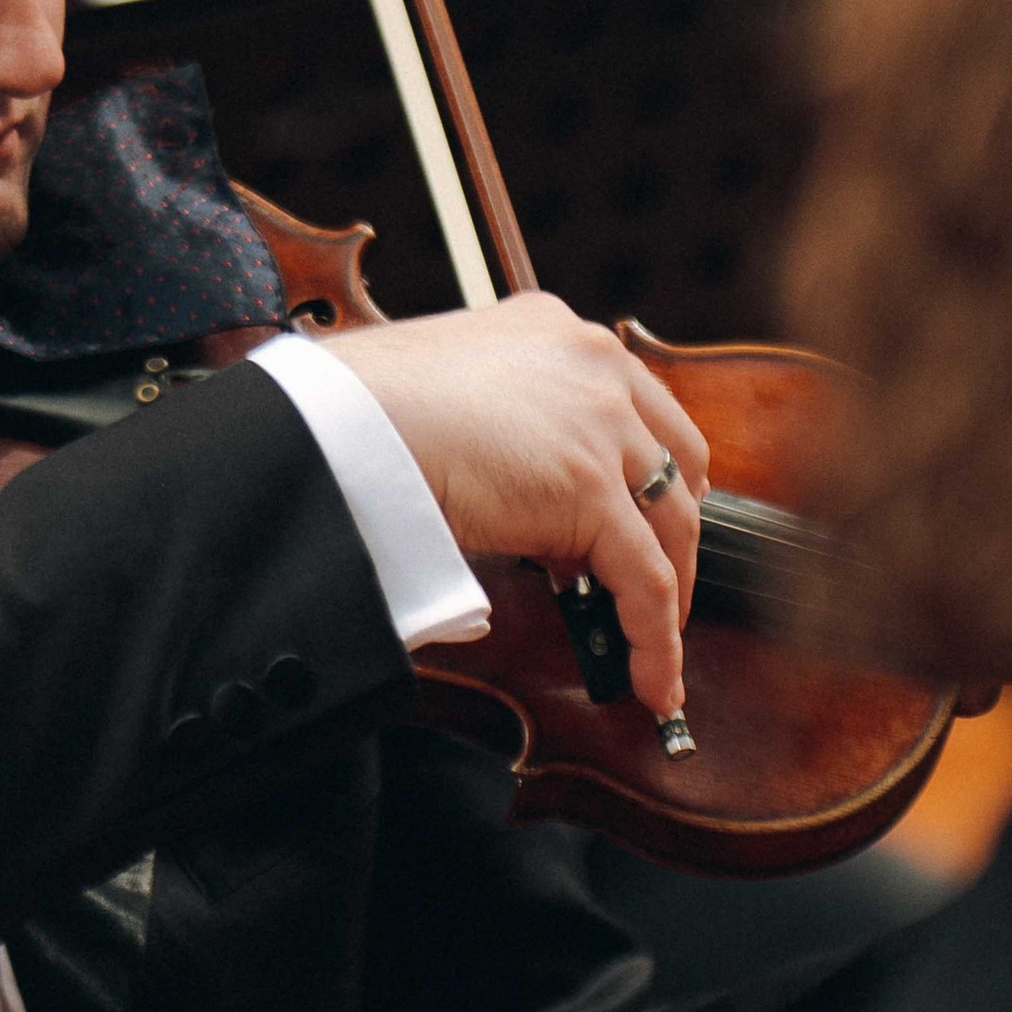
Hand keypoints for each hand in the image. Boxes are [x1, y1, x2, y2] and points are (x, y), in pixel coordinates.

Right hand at [330, 292, 709, 721]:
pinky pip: (646, 580)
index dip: (640, 472)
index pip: (634, 406)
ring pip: (671, 523)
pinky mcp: (587, 490)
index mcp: (557, 331)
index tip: (629, 521)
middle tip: (642, 578)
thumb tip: (516, 502)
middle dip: (667, 526)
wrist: (339, 418)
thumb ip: (500, 429)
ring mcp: (599, 425)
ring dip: (668, 589)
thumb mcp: (453, 395)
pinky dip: (655, 639)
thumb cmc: (360, 407)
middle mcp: (594, 365)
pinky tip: (652, 680)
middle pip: (673, 459)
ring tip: (650, 643)